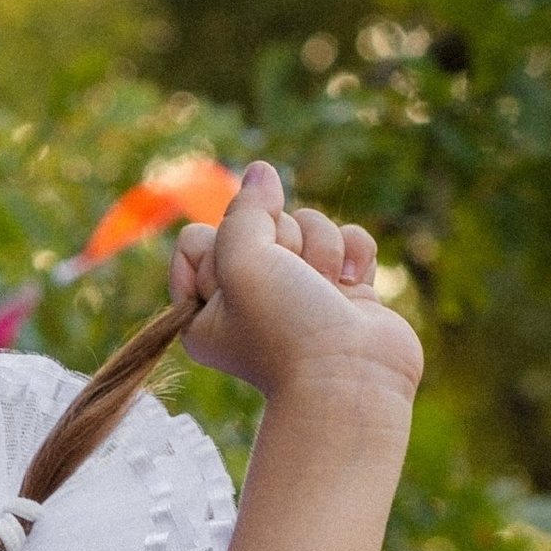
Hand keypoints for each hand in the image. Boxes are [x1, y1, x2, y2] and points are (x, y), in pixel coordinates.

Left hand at [168, 163, 420, 408]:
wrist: (351, 379)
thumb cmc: (285, 329)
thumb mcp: (241, 260)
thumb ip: (244, 209)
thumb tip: (260, 171)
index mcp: (202, 309)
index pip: (196, 239)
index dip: (221, 246)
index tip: (240, 280)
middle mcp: (248, 301)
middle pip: (257, 225)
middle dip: (281, 245)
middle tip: (291, 287)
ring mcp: (300, 294)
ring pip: (307, 225)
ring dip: (321, 251)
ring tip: (325, 293)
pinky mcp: (345, 291)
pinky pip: (347, 238)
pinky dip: (354, 257)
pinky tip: (354, 289)